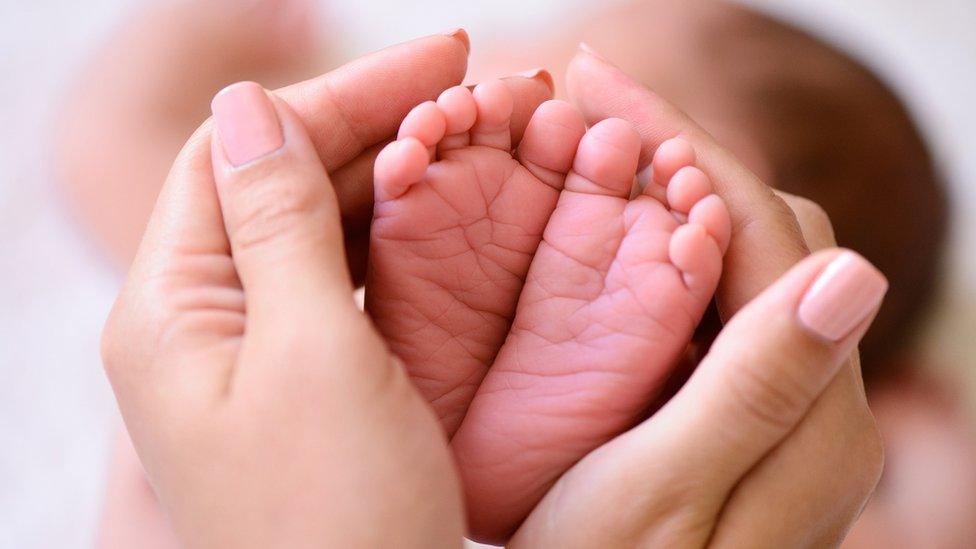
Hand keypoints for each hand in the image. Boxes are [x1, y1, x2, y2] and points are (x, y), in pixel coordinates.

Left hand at [101, 33, 552, 547]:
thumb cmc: (338, 521)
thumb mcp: (312, 357)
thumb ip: (276, 225)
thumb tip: (245, 107)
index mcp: (172, 310)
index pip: (238, 152)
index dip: (336, 95)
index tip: (437, 60)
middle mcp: (199, 324)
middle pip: (277, 183)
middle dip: (371, 124)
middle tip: (470, 85)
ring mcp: (252, 354)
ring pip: (313, 229)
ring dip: (385, 175)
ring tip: (469, 135)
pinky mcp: (302, 382)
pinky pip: (338, 283)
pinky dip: (390, 239)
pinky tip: (442, 213)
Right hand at [508, 46, 886, 546]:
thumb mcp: (667, 495)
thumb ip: (760, 387)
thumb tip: (857, 268)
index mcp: (813, 414)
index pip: (762, 232)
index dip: (682, 144)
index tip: (596, 79)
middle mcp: (817, 399)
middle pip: (764, 231)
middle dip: (676, 152)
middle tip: (584, 106)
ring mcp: (780, 402)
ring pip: (740, 258)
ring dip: (669, 192)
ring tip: (591, 147)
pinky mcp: (742, 409)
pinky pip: (716, 302)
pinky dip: (664, 248)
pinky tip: (609, 229)